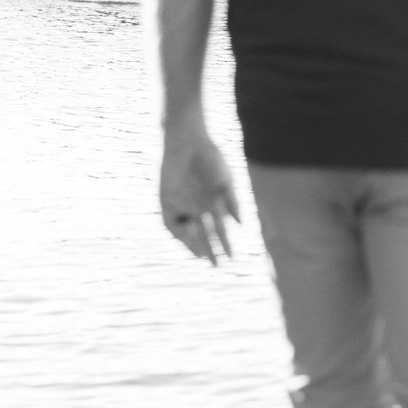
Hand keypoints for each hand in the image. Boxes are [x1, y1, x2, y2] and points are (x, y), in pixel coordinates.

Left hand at [161, 123, 241, 262]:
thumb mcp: (225, 181)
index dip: (224, 244)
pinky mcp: (166, 200)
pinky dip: (178, 231)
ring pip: (187, 231)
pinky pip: (170, 222)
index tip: (231, 257)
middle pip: (203, 234)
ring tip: (202, 256)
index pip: (218, 230)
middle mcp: (196, 206)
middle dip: (209, 250)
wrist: (187, 141)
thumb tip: (242, 225)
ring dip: (193, 244)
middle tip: (217, 266)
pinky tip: (188, 237)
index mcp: (212, 203)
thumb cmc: (210, 158)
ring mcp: (180, 204)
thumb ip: (233, 202)